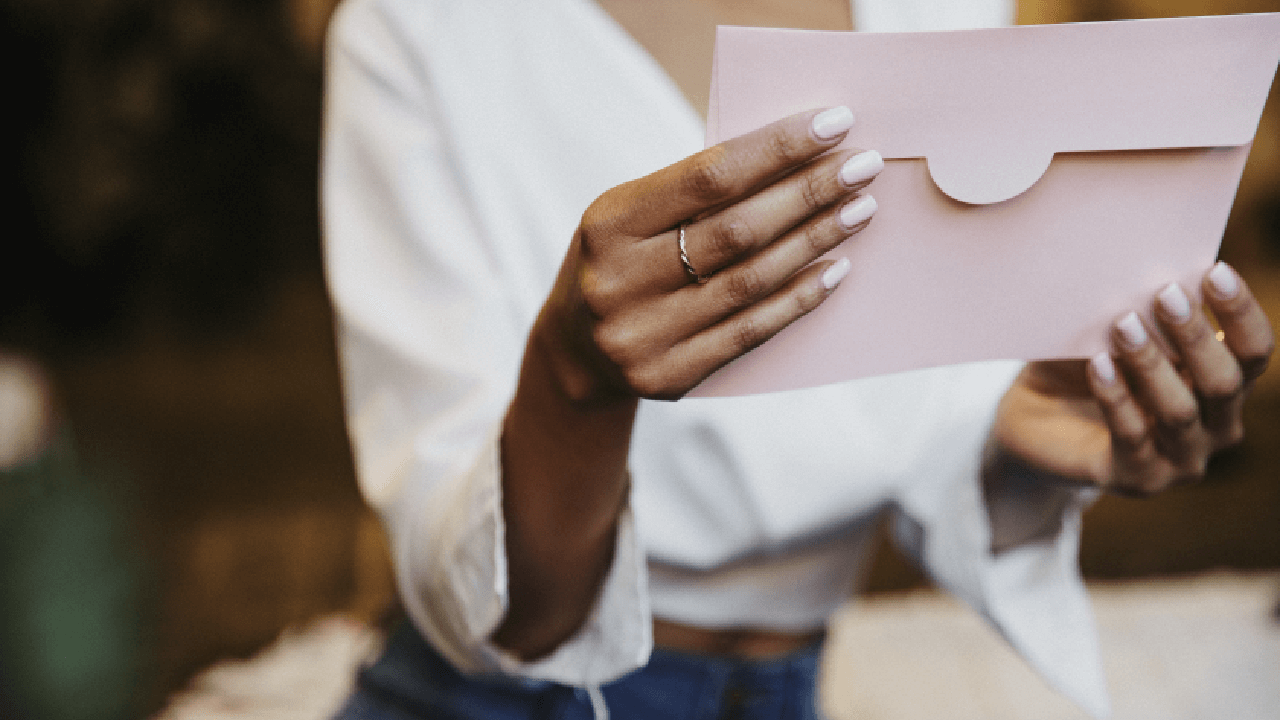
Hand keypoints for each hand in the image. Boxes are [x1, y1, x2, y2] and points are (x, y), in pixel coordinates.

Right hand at [531, 106, 882, 404]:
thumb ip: (693, 192)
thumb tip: (794, 156)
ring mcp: (642, 335)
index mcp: (609, 223)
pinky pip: (750, 332)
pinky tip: (835, 269)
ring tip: (859, 210)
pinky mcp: (668, 377)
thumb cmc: (622, 261)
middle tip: (863, 166)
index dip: (777, 148)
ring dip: (815, 241)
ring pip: (751, 281)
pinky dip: (799, 298)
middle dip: (809, 192)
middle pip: (737, 230)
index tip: (835, 122)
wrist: (575, 354)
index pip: (708, 176)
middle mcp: (620, 281)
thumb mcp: (632, 216)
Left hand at [991, 262, 1273, 496]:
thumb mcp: (1115, 335)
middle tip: (1166, 293)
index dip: (1241, 313)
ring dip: (1152, 364)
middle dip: (1196, 336)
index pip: (1254, 352)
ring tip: (1123, 323)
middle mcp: (1215, 427)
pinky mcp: (1136, 478)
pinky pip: (1131, 435)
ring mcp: (1179, 460)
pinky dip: (1116, 397)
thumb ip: (1141, 311)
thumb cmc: (1085, 365)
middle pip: (1224, 382)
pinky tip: (1097, 365)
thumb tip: (1148, 268)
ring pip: (1178, 411)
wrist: (1034, 421)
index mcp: (1223, 386)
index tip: (1215, 271)